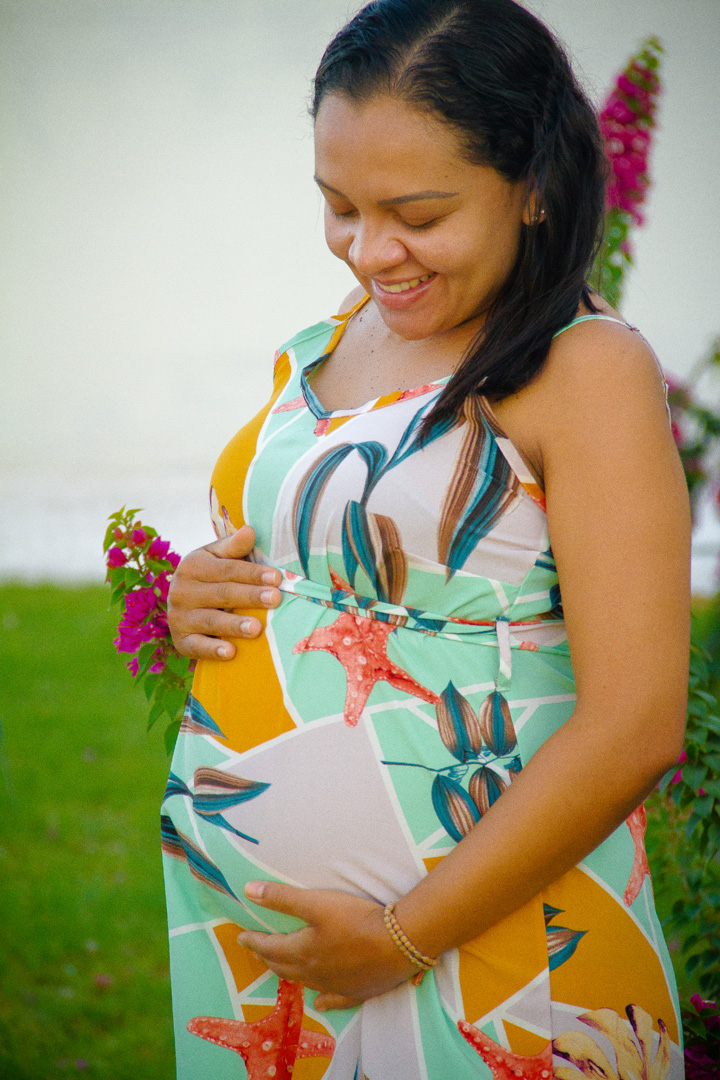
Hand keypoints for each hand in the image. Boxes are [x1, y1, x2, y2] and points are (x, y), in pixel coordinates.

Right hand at [167, 526, 281, 659]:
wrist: (184, 605)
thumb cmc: (211, 576)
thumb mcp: (217, 557)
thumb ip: (234, 547)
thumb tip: (250, 530)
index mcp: (192, 566)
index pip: (227, 570)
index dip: (252, 573)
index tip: (276, 578)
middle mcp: (182, 591)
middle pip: (222, 594)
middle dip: (250, 596)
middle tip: (275, 599)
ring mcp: (180, 617)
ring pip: (211, 620)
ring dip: (234, 625)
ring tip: (257, 628)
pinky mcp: (181, 641)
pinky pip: (197, 646)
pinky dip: (213, 650)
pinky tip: (231, 653)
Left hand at [237, 881, 417, 1010]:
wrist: (398, 943)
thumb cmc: (356, 919)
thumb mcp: (317, 903)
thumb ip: (282, 898)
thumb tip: (248, 891)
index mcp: (302, 951)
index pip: (270, 947)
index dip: (254, 941)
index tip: (241, 937)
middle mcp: (314, 973)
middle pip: (283, 966)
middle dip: (267, 957)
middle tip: (256, 951)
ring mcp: (335, 985)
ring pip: (304, 981)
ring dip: (289, 974)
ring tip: (280, 969)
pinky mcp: (356, 991)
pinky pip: (333, 999)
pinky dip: (324, 1000)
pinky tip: (320, 1002)